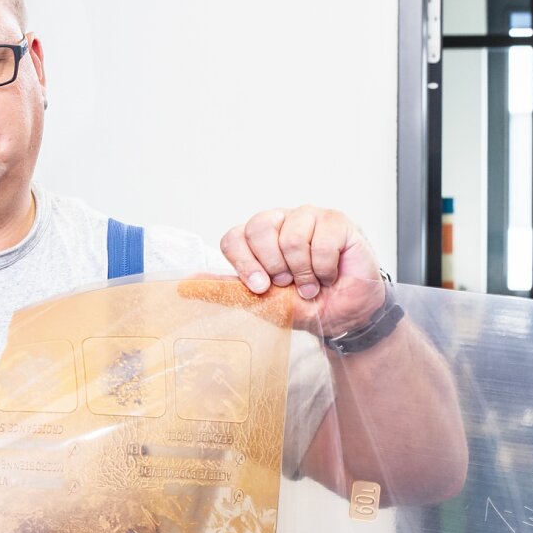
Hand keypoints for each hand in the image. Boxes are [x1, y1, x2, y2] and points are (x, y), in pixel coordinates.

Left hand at [221, 206, 386, 336]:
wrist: (346, 315)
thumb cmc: (306, 304)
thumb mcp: (264, 303)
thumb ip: (229, 289)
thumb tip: (186, 285)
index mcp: (258, 239)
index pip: (234, 237)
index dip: (244, 263)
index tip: (260, 287)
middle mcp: (281, 221)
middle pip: (259, 227)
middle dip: (273, 266)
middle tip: (288, 284)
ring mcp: (308, 217)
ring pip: (291, 236)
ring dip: (302, 271)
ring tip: (311, 284)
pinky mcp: (337, 221)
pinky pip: (322, 240)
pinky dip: (324, 268)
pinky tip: (329, 276)